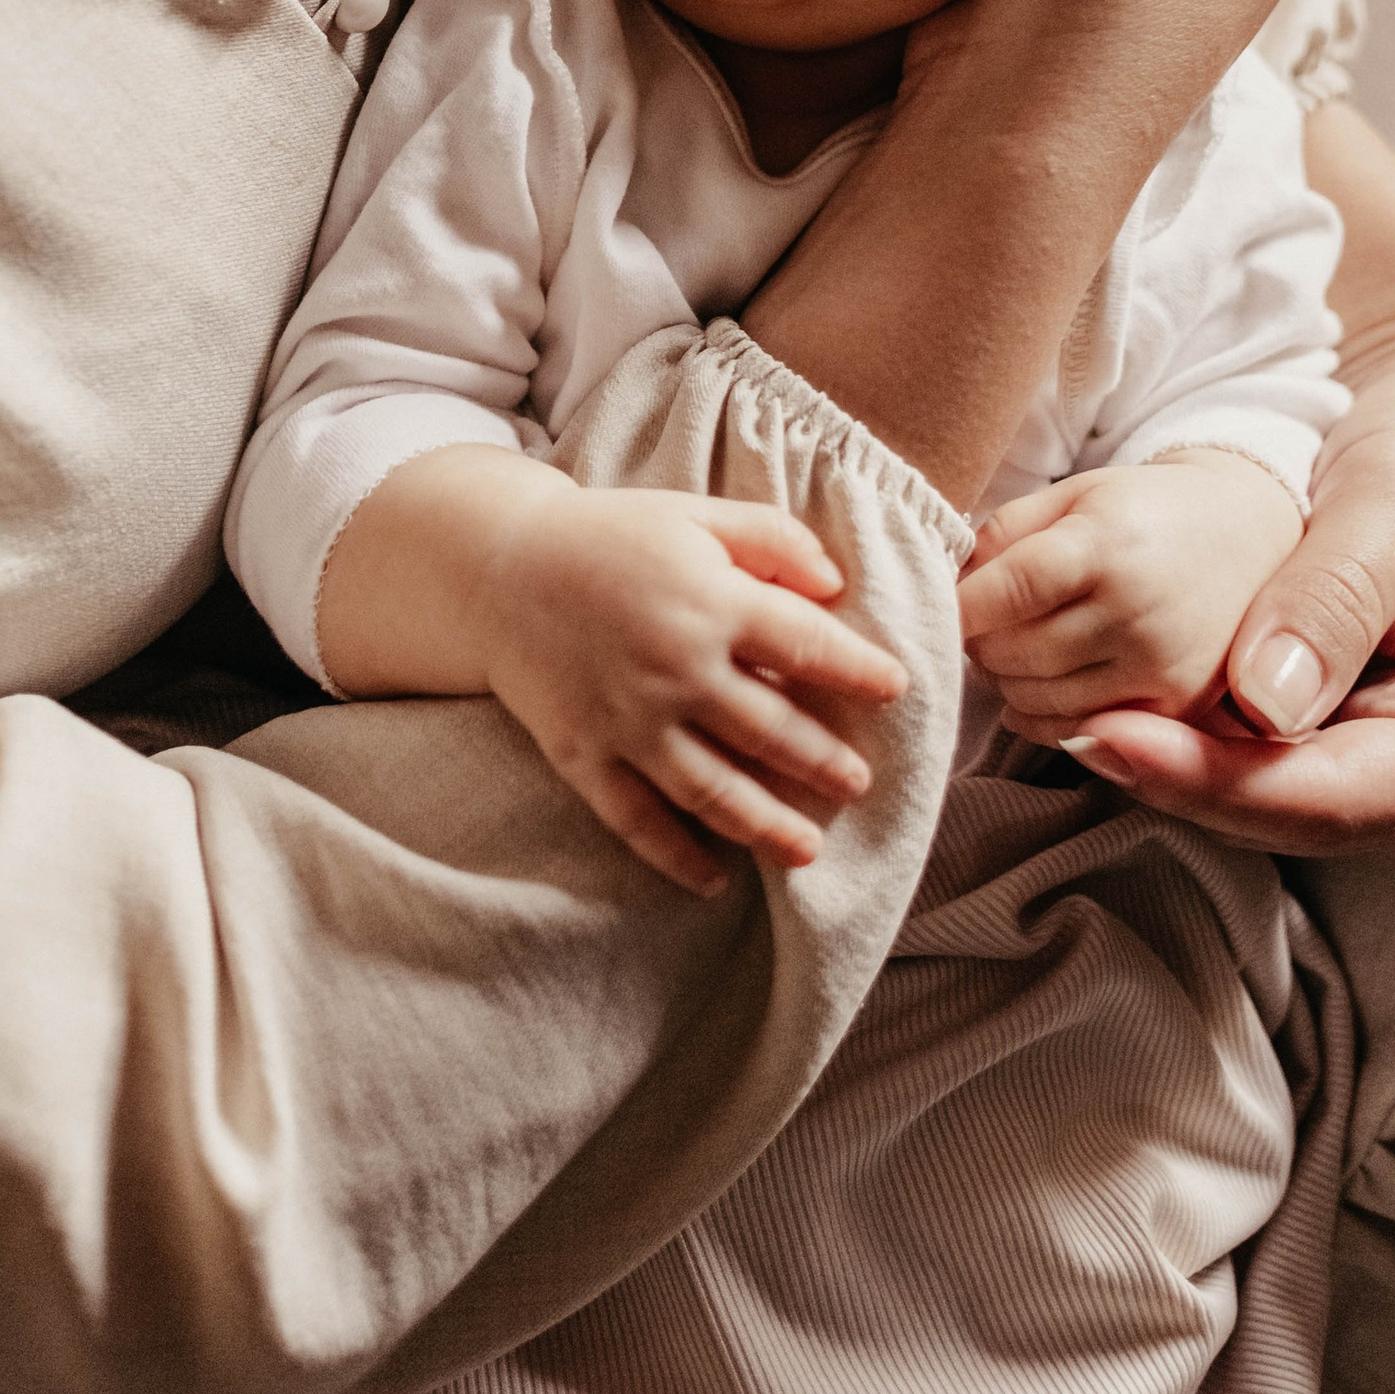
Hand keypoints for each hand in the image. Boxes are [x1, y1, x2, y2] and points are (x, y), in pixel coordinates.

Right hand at [476, 474, 908, 897]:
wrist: (498, 569)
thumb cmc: (610, 535)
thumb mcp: (695, 513)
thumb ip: (771, 539)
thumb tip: (835, 585)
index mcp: (710, 602)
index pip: (806, 645)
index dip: (858, 670)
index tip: (897, 689)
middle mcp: (676, 669)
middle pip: (770, 730)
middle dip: (823, 763)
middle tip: (858, 785)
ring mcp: (629, 721)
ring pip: (713, 789)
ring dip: (765, 825)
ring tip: (808, 850)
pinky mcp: (586, 756)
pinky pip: (637, 819)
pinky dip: (676, 856)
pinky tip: (714, 880)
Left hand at [958, 453, 1306, 727]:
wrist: (1249, 537)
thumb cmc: (1143, 511)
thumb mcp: (1074, 494)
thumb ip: (1003, 534)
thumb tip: (947, 584)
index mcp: (1105, 545)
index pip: (1003, 592)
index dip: (957, 606)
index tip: (937, 605)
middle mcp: (1135, 613)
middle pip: (1010, 654)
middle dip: (978, 640)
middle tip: (983, 620)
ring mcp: (1159, 669)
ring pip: (1033, 701)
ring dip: (1005, 679)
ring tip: (1016, 643)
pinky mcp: (1174, 710)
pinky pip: (1076, 734)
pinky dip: (1041, 715)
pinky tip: (1043, 680)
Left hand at [1058, 110, 1394, 852]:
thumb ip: (1338, 593)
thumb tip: (1263, 702)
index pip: (1333, 798)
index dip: (1214, 781)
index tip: (1108, 734)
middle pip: (1280, 811)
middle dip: (1168, 772)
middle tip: (1053, 718)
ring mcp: (1377, 757)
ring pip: (1247, 790)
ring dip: (1155, 751)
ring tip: (1048, 700)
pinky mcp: (1325, 724)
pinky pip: (1239, 747)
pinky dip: (1171, 720)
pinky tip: (1092, 682)